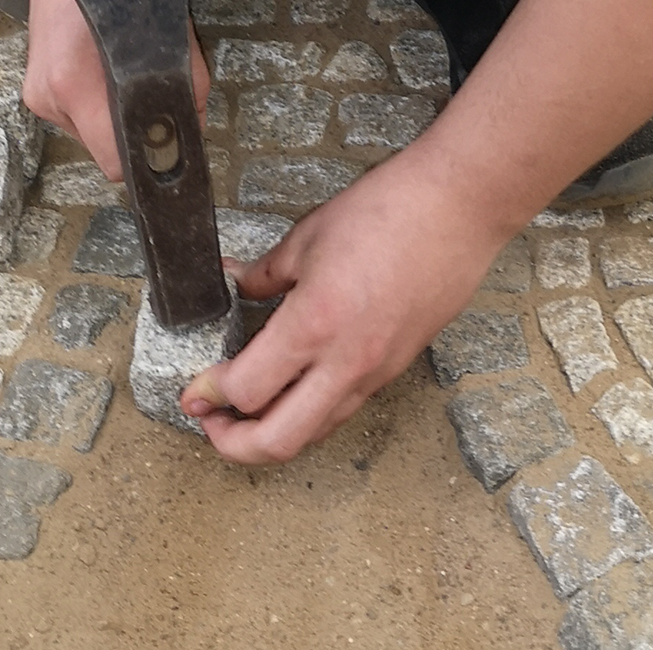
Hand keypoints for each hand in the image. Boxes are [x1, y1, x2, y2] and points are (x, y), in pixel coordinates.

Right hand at [21, 0, 209, 180]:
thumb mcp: (170, 37)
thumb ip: (188, 91)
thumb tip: (196, 128)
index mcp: (77, 88)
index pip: (115, 163)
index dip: (146, 163)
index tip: (167, 153)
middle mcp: (50, 98)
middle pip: (104, 151)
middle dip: (131, 134)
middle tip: (151, 99)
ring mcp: (38, 96)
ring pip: (89, 135)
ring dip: (111, 118)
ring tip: (120, 76)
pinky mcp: (35, 91)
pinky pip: (75, 117)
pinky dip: (94, 105)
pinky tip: (100, 72)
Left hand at [178, 154, 508, 462]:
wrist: (459, 209)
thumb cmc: (390, 211)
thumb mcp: (307, 237)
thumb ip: (264, 274)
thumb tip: (237, 287)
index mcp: (315, 325)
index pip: (247, 390)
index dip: (208, 395)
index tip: (193, 390)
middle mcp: (346, 362)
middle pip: (278, 441)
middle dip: (232, 444)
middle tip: (209, 422)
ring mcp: (375, 371)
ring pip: (315, 433)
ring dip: (272, 434)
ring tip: (245, 413)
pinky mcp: (395, 368)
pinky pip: (342, 410)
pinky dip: (309, 414)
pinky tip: (292, 391)